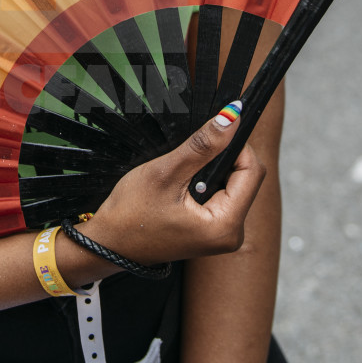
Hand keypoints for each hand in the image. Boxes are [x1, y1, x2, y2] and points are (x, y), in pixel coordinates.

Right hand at [83, 110, 265, 267]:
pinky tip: (183, 185)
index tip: (214, 132)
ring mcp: (222, 235)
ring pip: (234, 185)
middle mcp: (231, 235)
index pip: (253, 171)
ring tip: (181, 174)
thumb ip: (203, 145)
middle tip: (189, 157)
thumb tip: (232, 118)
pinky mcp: (212, 231)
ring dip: (213, 170)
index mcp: (225, 226)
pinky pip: (222, 196)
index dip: (237, 145)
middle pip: (246, 178)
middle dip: (222, 159)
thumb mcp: (166, 172)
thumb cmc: (131, 215)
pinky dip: (206, 182)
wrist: (109, 244)